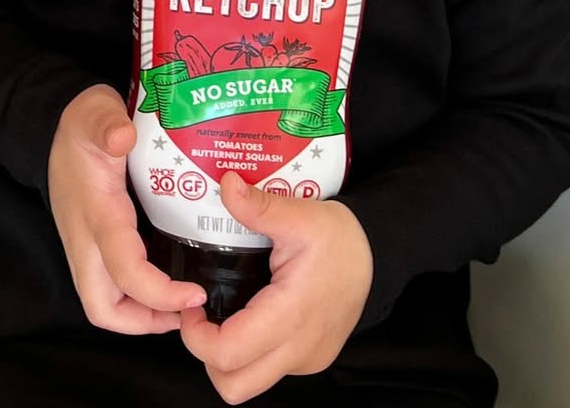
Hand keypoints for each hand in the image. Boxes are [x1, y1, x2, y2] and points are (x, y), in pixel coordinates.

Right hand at [47, 84, 206, 333]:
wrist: (57, 125)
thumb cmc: (84, 122)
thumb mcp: (97, 113)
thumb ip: (108, 123)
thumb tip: (123, 136)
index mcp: (96, 214)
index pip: (124, 271)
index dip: (159, 293)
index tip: (195, 294)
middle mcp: (87, 239)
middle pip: (103, 307)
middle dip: (142, 323)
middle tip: (185, 315)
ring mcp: (87, 246)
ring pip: (103, 303)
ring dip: (139, 316)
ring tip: (180, 309)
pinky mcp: (93, 244)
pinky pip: (110, 286)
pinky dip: (136, 297)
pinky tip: (167, 284)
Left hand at [179, 170, 372, 402]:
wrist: (376, 255)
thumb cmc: (338, 237)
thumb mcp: (299, 214)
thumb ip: (259, 205)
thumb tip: (226, 183)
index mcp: (290, 314)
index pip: (227, 353)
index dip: (196, 336)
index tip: (194, 305)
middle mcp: (299, 348)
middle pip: (234, 385)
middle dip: (206, 357)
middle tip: (204, 318)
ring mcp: (307, 360)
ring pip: (250, 383)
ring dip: (228, 360)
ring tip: (224, 318)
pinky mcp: (311, 360)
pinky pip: (269, 371)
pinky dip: (251, 354)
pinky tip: (251, 317)